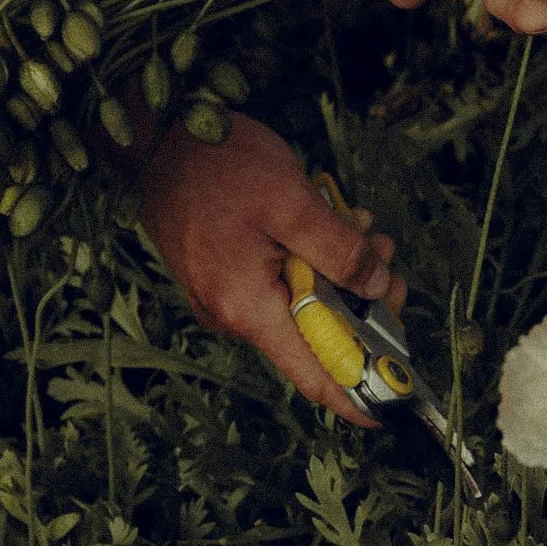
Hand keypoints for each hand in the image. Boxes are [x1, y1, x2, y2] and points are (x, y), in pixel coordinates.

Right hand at [140, 113, 404, 422]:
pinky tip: (328, 225)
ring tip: (362, 229)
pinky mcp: (221, 271)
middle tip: (390, 264)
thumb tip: (379, 286)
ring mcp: (223, 293)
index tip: (392, 407)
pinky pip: (276, 283)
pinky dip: (309, 261)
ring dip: (338, 274)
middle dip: (360, 305)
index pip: (311, 374)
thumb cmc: (216, 165)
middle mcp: (232, 312)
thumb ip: (340, 250)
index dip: (356, 393)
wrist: (154, 137)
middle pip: (312, 336)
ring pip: (298, 304)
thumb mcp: (292, 203)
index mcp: (248, 307)